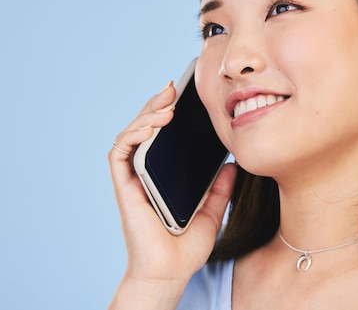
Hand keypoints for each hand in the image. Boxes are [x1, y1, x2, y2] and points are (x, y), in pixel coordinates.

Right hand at [108, 82, 236, 308]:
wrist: (170, 273)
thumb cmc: (186, 247)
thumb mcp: (213, 211)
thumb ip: (220, 189)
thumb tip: (231, 164)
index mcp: (163, 175)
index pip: (161, 136)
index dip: (167, 112)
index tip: (183, 96)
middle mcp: (145, 173)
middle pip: (144, 128)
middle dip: (157, 104)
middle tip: (174, 88)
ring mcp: (133, 179)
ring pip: (131, 135)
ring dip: (146, 114)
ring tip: (168, 104)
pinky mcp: (125, 187)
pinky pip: (120, 154)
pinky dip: (133, 135)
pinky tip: (152, 125)